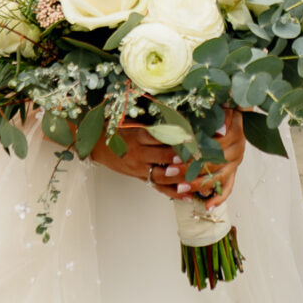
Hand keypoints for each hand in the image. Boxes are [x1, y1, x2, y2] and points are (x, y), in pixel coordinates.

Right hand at [92, 108, 246, 204]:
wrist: (96, 145)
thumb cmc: (118, 128)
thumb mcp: (133, 120)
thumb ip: (154, 118)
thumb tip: (179, 107)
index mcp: (138, 134)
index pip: (162, 135)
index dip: (180, 135)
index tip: (198, 134)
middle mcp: (139, 152)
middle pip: (165, 155)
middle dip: (186, 157)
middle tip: (207, 156)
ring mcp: (139, 167)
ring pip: (163, 174)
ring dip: (182, 176)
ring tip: (201, 177)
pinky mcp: (140, 177)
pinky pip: (158, 187)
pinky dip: (174, 193)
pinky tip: (189, 196)